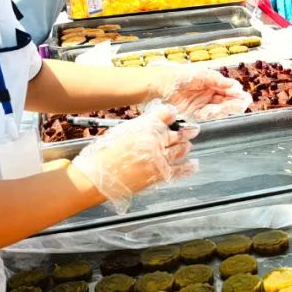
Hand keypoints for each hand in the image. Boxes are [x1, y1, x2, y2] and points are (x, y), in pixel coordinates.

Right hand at [69, 104, 197, 210]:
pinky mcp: (159, 174)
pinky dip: (189, 167)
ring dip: (185, 146)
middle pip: (177, 132)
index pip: (167, 114)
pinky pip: (180, 169)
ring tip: (188, 144)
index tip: (174, 115)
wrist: (96, 177)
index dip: (172, 114)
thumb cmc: (102, 154)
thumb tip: (152, 124)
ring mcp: (159, 158)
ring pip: (181, 149)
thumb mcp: (121, 131)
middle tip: (192, 130)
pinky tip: (194, 164)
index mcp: (145, 126)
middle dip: (185, 131)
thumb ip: (140, 127)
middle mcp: (156, 140)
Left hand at [154, 69, 251, 121]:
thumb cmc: (182, 75)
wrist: (163, 83)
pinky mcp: (197, 113)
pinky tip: (208, 111)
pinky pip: (208, 116)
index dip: (239, 95)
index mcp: (217, 85)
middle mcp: (213, 96)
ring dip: (223, 110)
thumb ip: (218, 80)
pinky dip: (210, 114)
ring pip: (222, 110)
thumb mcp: (202, 74)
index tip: (242, 96)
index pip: (233, 91)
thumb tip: (234, 85)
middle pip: (231, 103)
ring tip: (220, 107)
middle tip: (238, 104)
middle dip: (235, 104)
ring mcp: (206, 105)